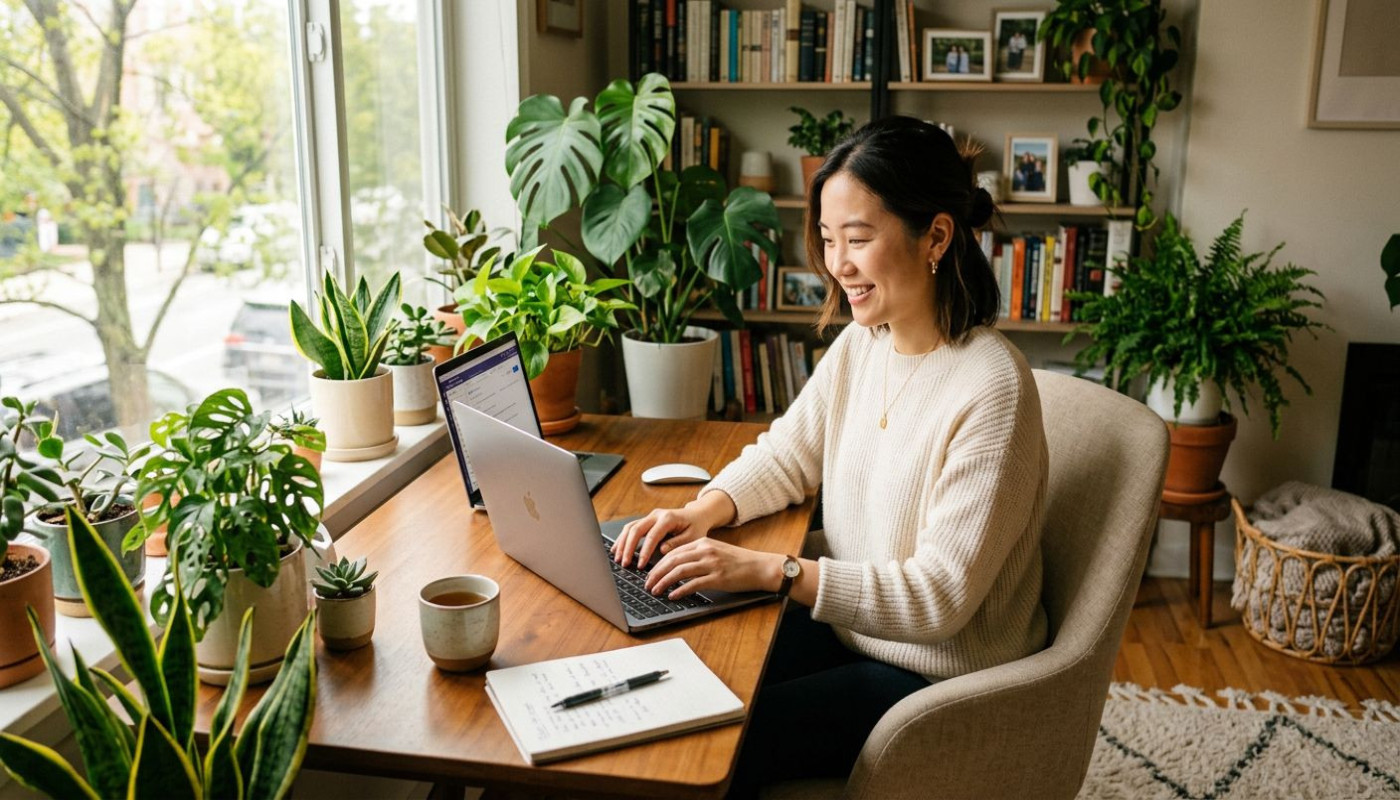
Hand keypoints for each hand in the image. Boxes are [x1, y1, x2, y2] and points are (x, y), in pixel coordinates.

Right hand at [611, 506, 712, 568]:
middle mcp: (656, 515)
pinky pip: (631, 528)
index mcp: (668, 518)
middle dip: (628, 548)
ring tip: (617, 558)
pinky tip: (617, 549)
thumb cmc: (696, 526)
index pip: (652, 536)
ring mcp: (650, 516)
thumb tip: (661, 550)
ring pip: (630, 527)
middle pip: (636, 529)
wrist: (697, 515)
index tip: (640, 565)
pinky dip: (623, 539)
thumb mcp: (693, 537)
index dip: (644, 551)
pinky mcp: (647, 520)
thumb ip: (677, 543)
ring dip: (622, 543)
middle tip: (624, 563)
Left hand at [644, 538, 780, 599]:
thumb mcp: (716, 551)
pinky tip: (672, 596)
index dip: (659, 563)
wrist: (760, 567)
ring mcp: (711, 564)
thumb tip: (677, 565)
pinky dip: (680, 590)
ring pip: (679, 571)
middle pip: (672, 560)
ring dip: (664, 582)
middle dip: (656, 573)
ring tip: (655, 590)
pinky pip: (693, 584)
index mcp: (703, 542)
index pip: (674, 551)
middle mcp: (705, 551)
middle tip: (647, 583)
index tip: (650, 573)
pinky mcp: (718, 578)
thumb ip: (698, 554)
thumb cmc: (739, 562)